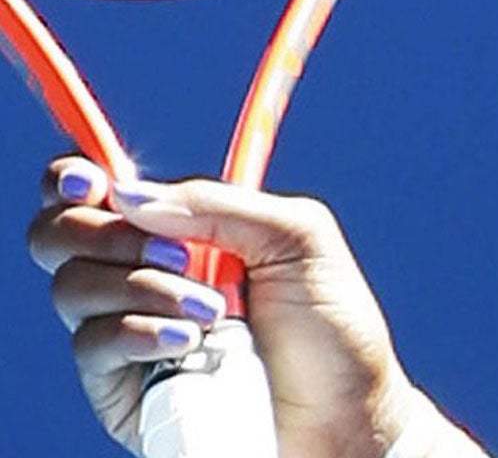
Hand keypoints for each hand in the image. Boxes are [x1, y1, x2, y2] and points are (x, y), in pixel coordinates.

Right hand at [27, 158, 420, 457]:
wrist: (341, 414)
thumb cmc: (330, 323)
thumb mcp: (298, 238)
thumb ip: (220, 206)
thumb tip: (128, 194)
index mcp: (183, 228)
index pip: (101, 190)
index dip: (75, 178)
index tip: (92, 183)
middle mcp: (142, 274)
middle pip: (63, 235)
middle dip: (111, 234)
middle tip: (178, 253)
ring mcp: (126, 330)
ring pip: (73, 288)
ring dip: (143, 288)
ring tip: (215, 313)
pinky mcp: (119, 387)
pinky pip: (93, 346)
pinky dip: (140, 334)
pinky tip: (190, 345)